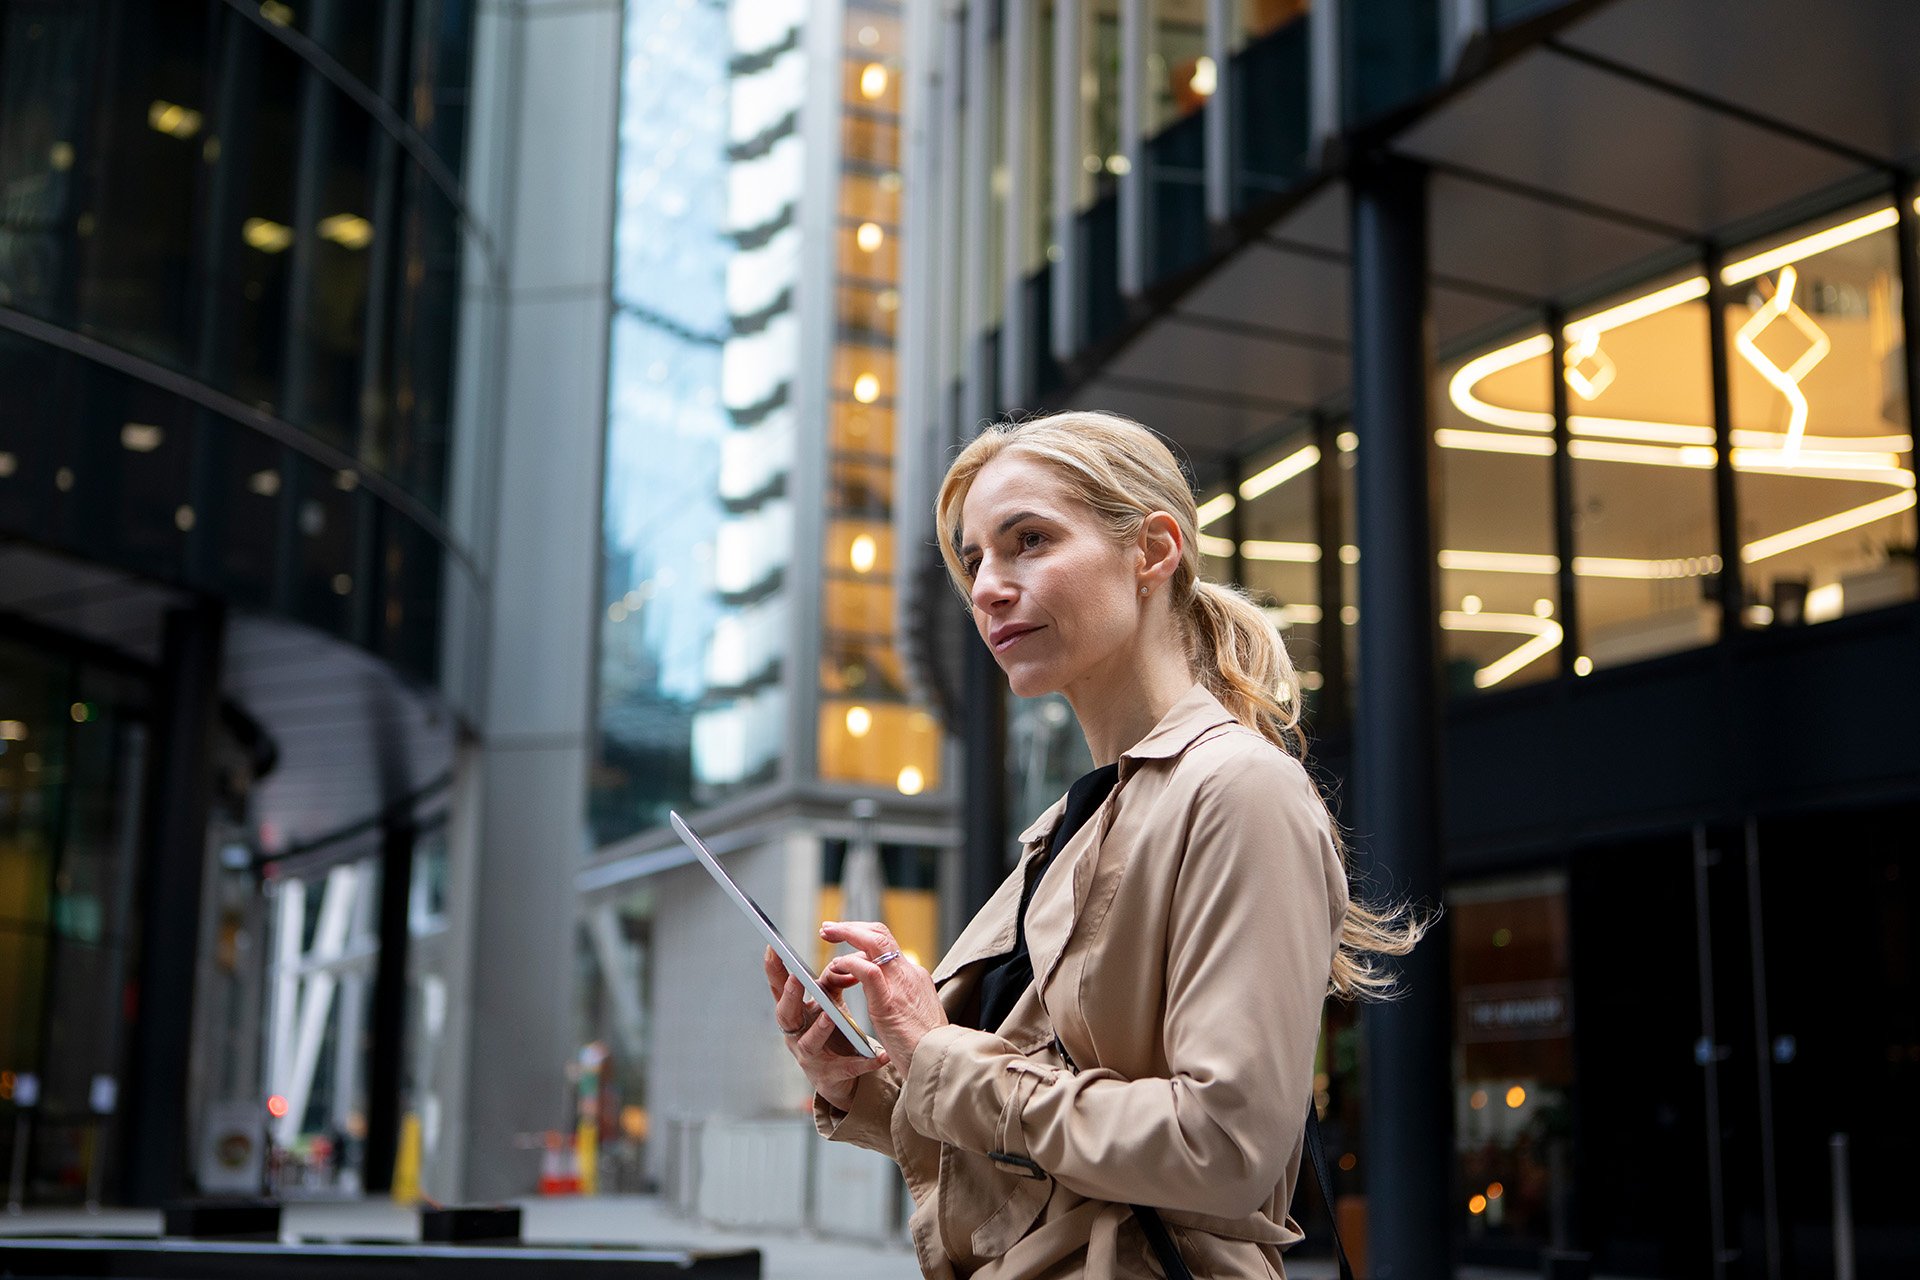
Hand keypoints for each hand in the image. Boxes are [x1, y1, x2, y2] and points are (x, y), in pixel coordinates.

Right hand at [763, 946, 888, 1111]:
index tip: (773, 948)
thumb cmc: (831, 1032)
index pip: (780, 989)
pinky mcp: (829, 1076)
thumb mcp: (829, 1004)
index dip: (774, 970)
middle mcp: (796, 1034)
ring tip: (831, 1016)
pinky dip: (863, 1062)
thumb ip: (831, 982)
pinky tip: (880, 1056)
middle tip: (797, 978)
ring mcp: (809, 1057)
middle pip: (786, 1015)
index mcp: (795, 1013)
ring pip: (809, 1043)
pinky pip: (847, 1068)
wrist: (839, 1076)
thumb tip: (843, 962)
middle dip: (790, 997)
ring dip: (819, 1028)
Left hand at [820, 921, 947, 1077]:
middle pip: (880, 934)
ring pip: (874, 941)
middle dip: (851, 927)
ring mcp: (900, 985)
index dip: (864, 935)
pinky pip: (868, 971)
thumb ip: (900, 997)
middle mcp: (909, 974)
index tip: (846, 935)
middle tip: (829, 928)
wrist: (940, 1063)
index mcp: (914, 977)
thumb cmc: (924, 1046)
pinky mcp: (889, 1003)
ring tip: (827, 935)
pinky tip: (836, 966)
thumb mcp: (914, 1013)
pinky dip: (849, 963)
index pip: (887, 944)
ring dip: (847, 933)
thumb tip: (881, 990)